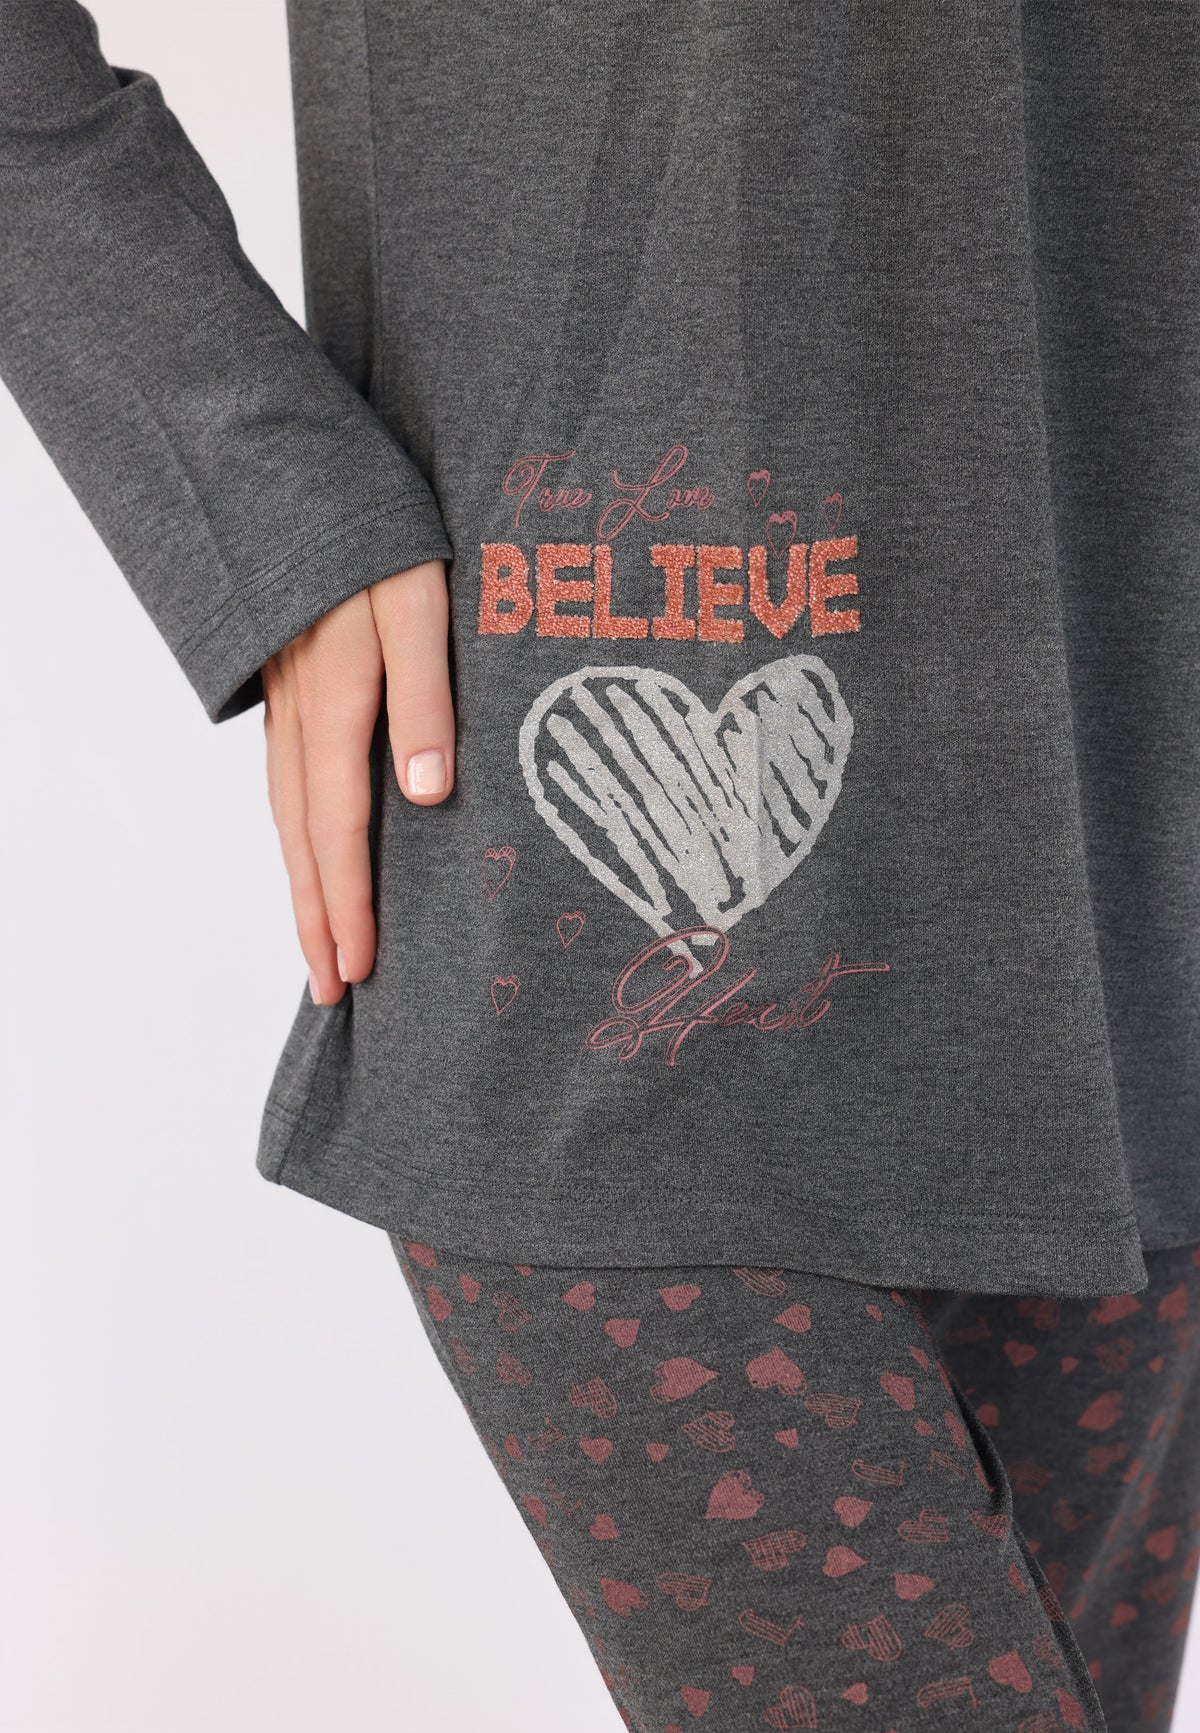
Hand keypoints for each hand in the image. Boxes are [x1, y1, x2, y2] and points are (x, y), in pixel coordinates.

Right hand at [262, 560, 453, 1005]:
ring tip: (316, 941)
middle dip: (316, 919)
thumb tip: (427, 797)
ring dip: (301, 883)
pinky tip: (311, 849)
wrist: (294, 467)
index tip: (359, 971)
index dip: (350, 906)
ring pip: (285, 813)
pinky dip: (295, 832)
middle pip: (301, 839)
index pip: (341, 830)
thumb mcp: (418, 604)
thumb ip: (426, 698)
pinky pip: (284, 779)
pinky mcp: (287, 682)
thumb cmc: (374, 531)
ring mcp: (284, 699)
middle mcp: (298, 713)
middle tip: (331, 991)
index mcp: (334, 703)